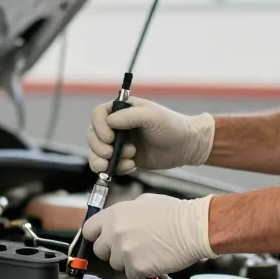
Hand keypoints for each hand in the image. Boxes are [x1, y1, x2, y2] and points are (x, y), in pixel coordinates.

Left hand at [81, 193, 216, 278]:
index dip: (96, 236)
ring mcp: (124, 252)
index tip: (102, 239)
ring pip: (116, 264)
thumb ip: (123, 212)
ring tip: (147, 251)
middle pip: (100, 251)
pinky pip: (131, 274)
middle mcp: (114, 233)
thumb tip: (115, 220)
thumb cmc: (173, 213)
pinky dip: (141, 271)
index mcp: (114, 215)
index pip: (88, 230)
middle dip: (112, 251)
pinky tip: (153, 259)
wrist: (192, 228)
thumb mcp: (143, 201)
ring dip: (128, 261)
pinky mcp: (136, 268)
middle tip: (130, 247)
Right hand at [87, 97, 215, 174]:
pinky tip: (131, 166)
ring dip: (101, 160)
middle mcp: (117, 126)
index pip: (98, 115)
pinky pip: (110, 165)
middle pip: (93, 135)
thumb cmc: (172, 126)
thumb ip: (130, 117)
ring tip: (113, 164)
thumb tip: (109, 122)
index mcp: (122, 110)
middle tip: (110, 154)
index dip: (99, 127)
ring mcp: (120, 143)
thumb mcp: (152, 116)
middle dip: (98, 147)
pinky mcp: (125, 158)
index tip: (110, 137)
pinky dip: (115, 168)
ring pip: (97, 152)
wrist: (186, 146)